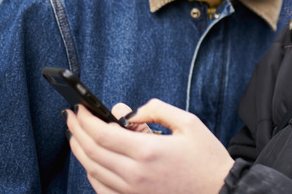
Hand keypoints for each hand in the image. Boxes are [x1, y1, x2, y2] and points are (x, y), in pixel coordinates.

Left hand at [65, 99, 233, 193]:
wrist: (220, 191)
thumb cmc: (206, 158)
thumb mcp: (188, 123)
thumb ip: (156, 110)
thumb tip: (129, 112)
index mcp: (148, 151)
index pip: (102, 134)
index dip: (85, 119)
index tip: (79, 107)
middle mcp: (135, 174)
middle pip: (91, 152)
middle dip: (76, 131)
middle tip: (71, 116)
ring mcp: (133, 192)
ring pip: (92, 170)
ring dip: (80, 150)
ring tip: (76, 134)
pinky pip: (101, 188)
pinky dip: (91, 172)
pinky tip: (91, 160)